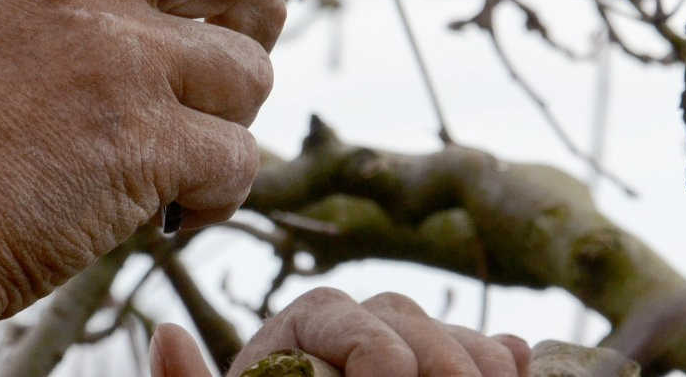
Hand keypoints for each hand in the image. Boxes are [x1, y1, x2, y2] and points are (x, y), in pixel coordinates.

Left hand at [150, 289, 529, 376]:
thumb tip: (162, 332)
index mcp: (294, 331)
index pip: (338, 315)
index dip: (375, 351)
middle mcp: (350, 332)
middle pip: (401, 317)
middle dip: (435, 356)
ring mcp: (402, 355)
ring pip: (447, 337)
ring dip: (475, 357)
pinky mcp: (438, 376)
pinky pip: (481, 357)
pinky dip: (505, 360)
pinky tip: (523, 363)